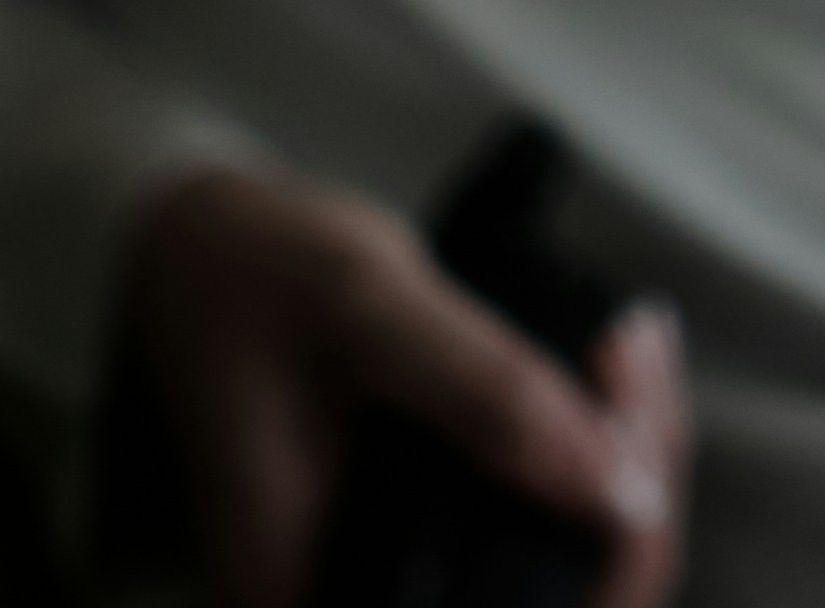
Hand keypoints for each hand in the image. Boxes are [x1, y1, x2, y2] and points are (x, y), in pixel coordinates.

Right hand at [120, 165, 688, 607]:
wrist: (187, 252)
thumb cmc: (255, 269)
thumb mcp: (363, 299)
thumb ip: (486, 393)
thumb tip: (623, 489)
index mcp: (317, 592)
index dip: (619, 550)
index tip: (629, 405)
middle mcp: (358, 603)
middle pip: (566, 601)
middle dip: (637, 480)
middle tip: (632, 346)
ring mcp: (398, 580)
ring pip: (570, 563)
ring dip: (625, 458)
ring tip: (625, 344)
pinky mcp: (426, 538)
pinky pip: (543, 522)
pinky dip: (592, 449)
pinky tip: (603, 367)